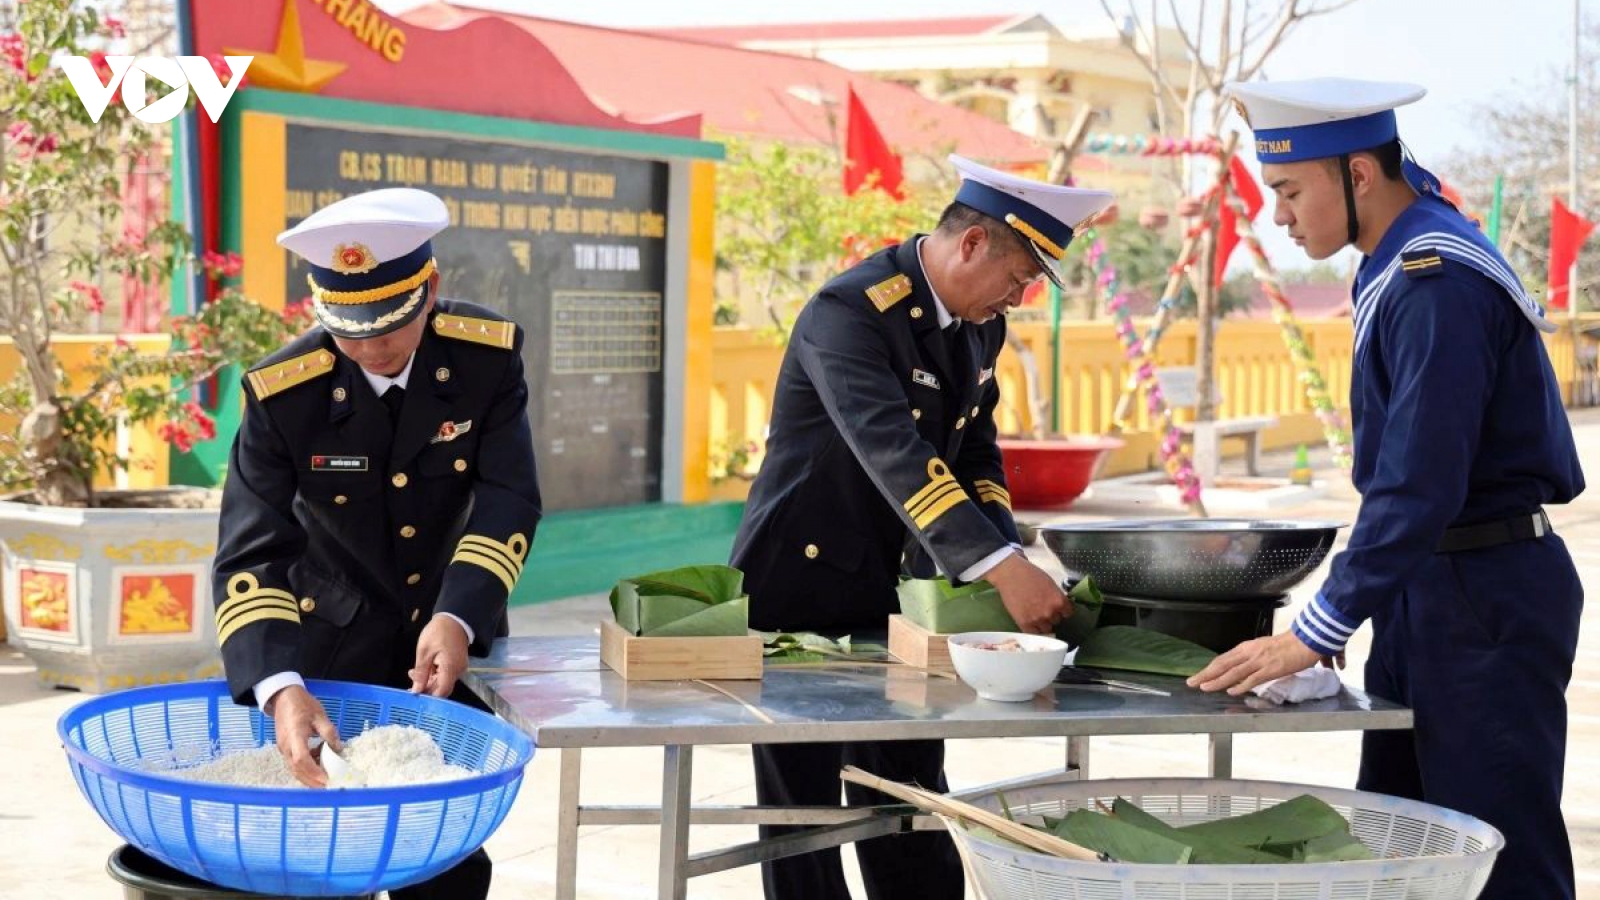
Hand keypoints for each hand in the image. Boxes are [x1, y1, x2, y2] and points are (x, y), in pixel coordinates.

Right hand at [268, 684, 340, 787]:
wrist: (284, 697)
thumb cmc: (302, 704)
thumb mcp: (320, 715)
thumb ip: (329, 732)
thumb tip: (338, 749)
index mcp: (295, 735)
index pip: (301, 759)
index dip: (314, 771)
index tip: (327, 779)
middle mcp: (286, 746)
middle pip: (297, 770)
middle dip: (312, 781)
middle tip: (328, 788)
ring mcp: (283, 748)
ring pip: (294, 769)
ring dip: (309, 777)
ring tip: (325, 780)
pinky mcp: (284, 748)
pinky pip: (294, 763)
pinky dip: (305, 769)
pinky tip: (318, 765)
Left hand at [410, 614, 468, 697]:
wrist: (453, 619)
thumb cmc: (438, 632)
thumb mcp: (424, 652)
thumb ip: (421, 673)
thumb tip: (416, 690)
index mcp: (450, 668)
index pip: (441, 692)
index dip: (428, 696)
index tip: (414, 694)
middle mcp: (458, 671)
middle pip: (442, 689)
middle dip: (426, 688)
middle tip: (411, 682)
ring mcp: (459, 668)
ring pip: (443, 682)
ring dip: (429, 681)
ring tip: (415, 672)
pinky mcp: (458, 664)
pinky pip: (446, 675)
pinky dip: (435, 675)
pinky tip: (426, 668)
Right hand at [984, 552, 1070, 633]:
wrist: (1010, 574)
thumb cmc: (1030, 574)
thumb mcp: (1050, 583)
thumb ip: (1056, 597)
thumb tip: (1060, 606)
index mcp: (1059, 601)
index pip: (1067, 613)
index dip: (1062, 610)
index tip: (1057, 608)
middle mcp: (1050, 612)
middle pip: (1056, 621)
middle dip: (1051, 616)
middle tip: (1042, 609)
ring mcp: (1037, 619)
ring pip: (1045, 629)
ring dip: (1042, 623)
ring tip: (1034, 614)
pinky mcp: (1024, 623)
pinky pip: (1033, 632)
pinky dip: (1032, 628)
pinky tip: (1029, 621)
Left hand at [1187, 631, 1322, 695]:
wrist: (1306, 640)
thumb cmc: (1286, 646)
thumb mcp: (1262, 649)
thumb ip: (1249, 658)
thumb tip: (1237, 669)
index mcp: (1246, 647)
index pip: (1223, 659)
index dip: (1209, 668)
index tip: (1197, 676)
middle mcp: (1249, 652)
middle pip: (1223, 664)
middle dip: (1206, 674)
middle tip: (1191, 683)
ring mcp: (1260, 661)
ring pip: (1234, 672)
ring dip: (1217, 681)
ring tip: (1204, 688)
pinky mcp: (1271, 669)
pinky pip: (1253, 678)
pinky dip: (1241, 685)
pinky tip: (1231, 691)